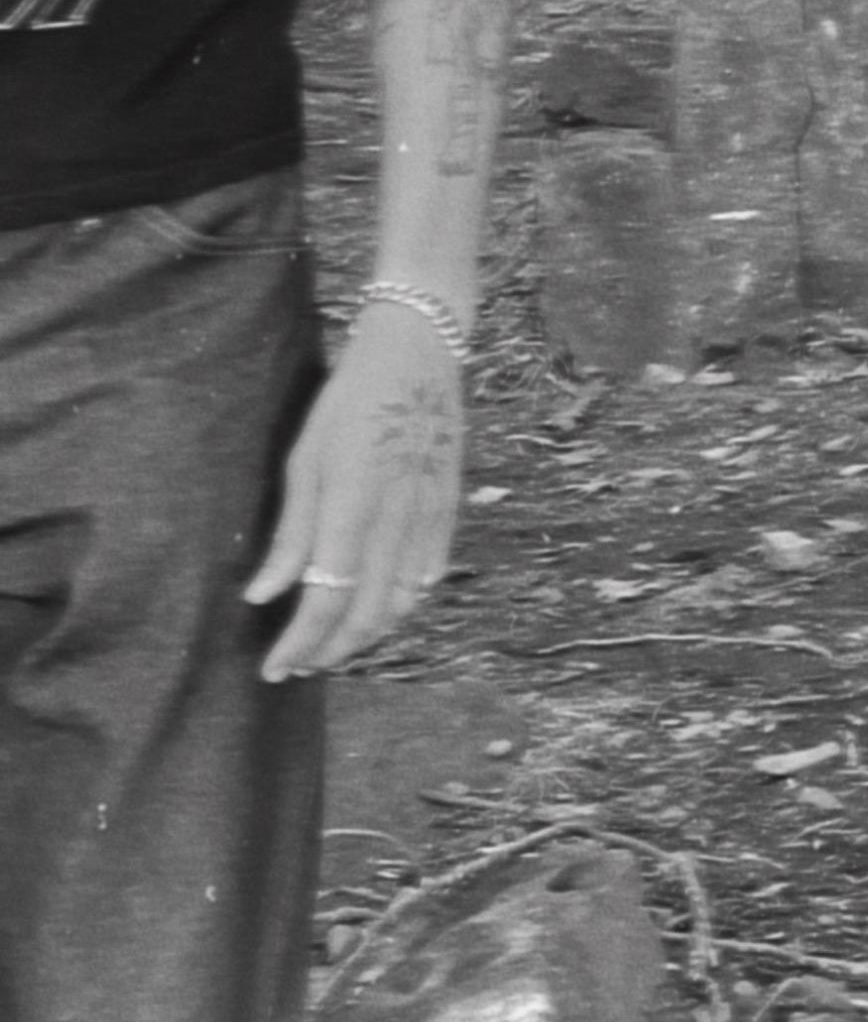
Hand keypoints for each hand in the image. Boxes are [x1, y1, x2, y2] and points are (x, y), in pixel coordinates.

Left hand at [246, 301, 465, 678]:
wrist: (418, 352)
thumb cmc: (350, 399)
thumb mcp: (305, 458)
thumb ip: (292, 532)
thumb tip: (263, 595)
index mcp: (357, 503)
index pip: (328, 597)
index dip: (300, 642)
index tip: (273, 668)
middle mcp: (400, 517)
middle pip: (368, 611)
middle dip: (330, 650)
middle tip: (296, 665)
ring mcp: (432, 514)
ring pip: (404, 601)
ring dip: (366, 635)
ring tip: (332, 645)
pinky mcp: (451, 507)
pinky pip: (430, 574)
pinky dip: (403, 604)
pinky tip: (379, 609)